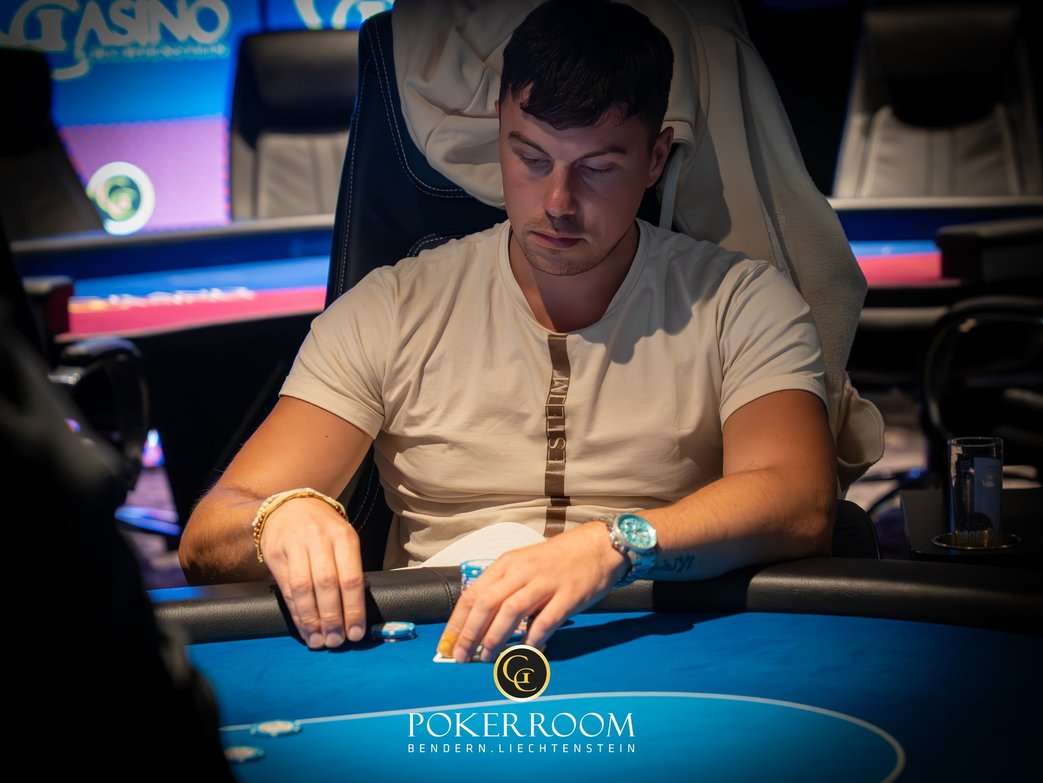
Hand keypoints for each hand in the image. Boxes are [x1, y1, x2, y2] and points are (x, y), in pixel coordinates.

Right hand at [260, 497, 365, 649]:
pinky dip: (297, 613)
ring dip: (312, 619)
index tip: (356, 632)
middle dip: (332, 617)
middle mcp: (320, 539)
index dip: (353, 609)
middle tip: (337, 641)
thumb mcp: (342, 540)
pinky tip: (304, 628)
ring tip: (319, 640)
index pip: (351, 577)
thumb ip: (349, 569)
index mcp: (344, 537)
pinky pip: (287, 589)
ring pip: (304, 588)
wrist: (289, 507)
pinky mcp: (275, 553)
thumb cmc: (323, 530)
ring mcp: (295, 545)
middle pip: (327, 584)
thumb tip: (355, 613)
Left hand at [437, 521, 627, 661]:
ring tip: (487, 657)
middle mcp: (522, 571)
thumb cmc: (558, 558)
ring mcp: (545, 583)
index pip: (473, 593)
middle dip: (470, 633)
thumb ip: (505, 588)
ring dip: (495, 638)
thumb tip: (481, 621)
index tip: (447, 643)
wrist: (598, 546)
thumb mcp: (524, 564)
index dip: (458, 621)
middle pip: (487, 603)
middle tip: (460, 657)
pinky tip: (528, 651)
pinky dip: (533, 639)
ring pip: (511, 612)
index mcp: (507, 564)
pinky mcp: (568, 595)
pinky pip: (545, 621)